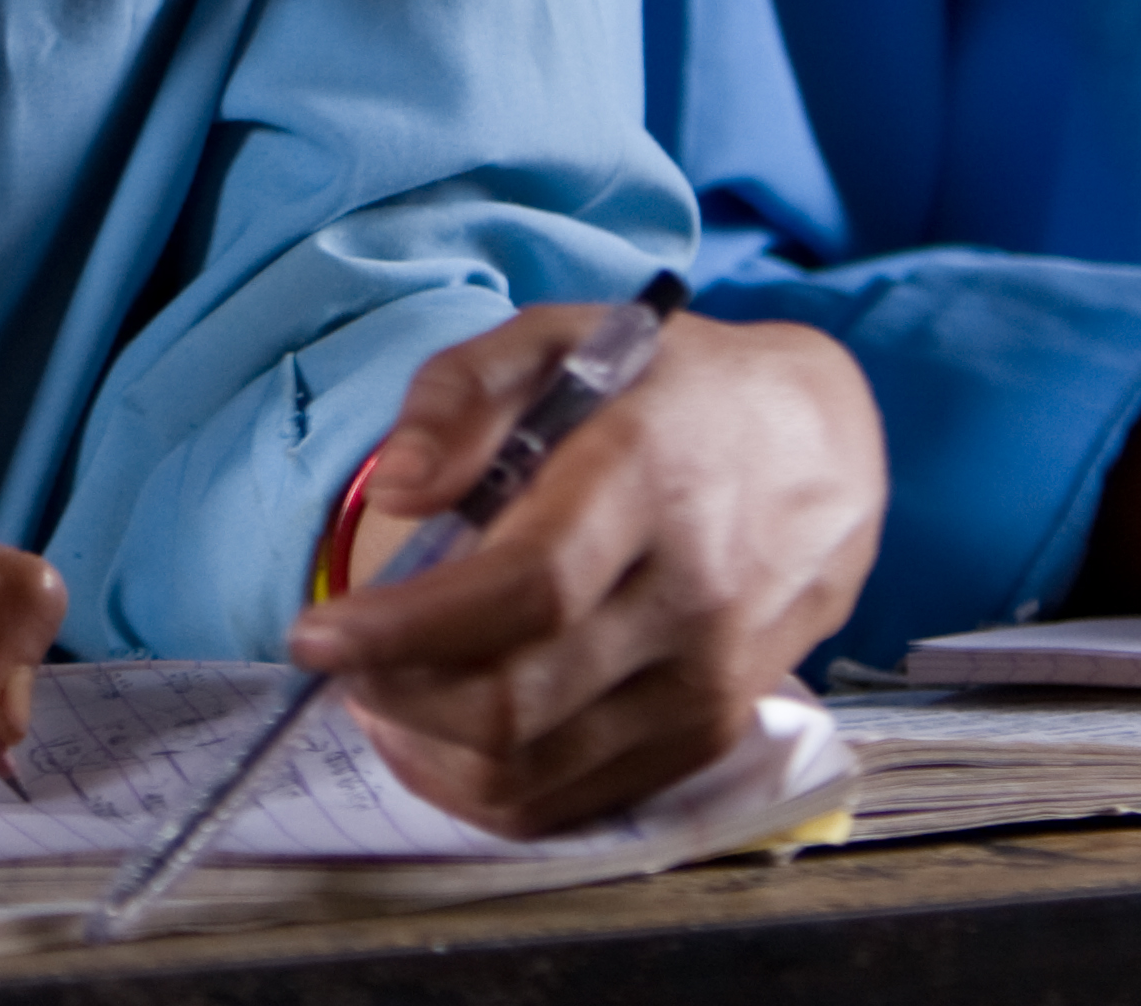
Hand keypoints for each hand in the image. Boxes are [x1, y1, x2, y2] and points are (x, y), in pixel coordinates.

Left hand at [286, 310, 880, 837]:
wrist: (824, 449)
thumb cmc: (671, 388)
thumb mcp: (562, 338)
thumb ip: (461, 394)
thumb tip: (399, 489)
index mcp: (648, 478)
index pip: (523, 590)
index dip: (405, 628)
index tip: (317, 632)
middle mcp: (691, 595)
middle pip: (517, 700)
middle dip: (395, 695)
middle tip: (340, 660)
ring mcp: (710, 681)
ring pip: (538, 772)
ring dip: (428, 753)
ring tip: (380, 698)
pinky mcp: (710, 735)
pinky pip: (578, 802)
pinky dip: (488, 790)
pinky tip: (441, 739)